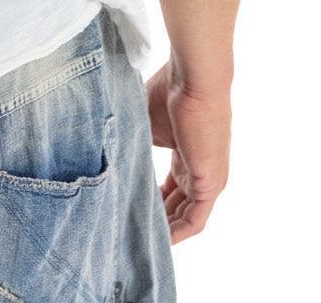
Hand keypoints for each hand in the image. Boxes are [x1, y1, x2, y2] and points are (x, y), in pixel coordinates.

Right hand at [146, 60, 230, 243]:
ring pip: (186, 216)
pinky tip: (161, 241)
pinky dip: (178, 232)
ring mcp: (208, 178)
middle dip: (158, 220)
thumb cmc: (170, 90)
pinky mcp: (211, 184)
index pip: (170, 188)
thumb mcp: (145, 121)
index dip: (152, 201)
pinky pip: (195, 219)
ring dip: (166, 230)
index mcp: (186, 154)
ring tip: (141, 241)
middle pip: (177, 205)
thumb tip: (110, 153)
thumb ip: (135, 142)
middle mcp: (199, 169)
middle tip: (132, 232)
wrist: (193, 80)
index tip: (131, 208)